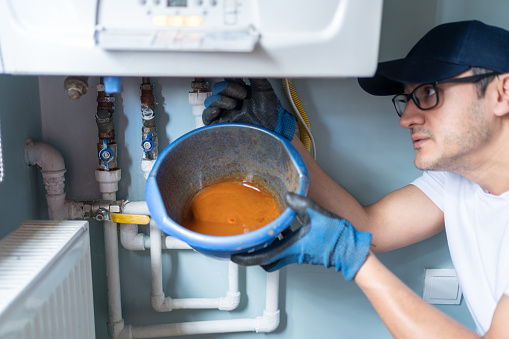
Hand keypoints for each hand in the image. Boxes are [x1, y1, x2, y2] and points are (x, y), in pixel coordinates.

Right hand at [202, 78, 295, 140]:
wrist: (269, 130)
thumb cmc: (270, 113)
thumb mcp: (264, 89)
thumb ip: (255, 75)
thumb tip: (248, 62)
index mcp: (241, 92)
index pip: (228, 80)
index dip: (229, 77)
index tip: (233, 73)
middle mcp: (232, 101)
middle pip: (218, 88)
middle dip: (229, 89)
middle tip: (243, 95)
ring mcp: (225, 113)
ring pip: (211, 100)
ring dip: (221, 100)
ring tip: (234, 105)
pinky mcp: (220, 124)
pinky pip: (206, 116)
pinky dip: (210, 111)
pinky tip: (219, 110)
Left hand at [232, 193, 371, 280]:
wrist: (353, 249)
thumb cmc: (338, 237)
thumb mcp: (317, 214)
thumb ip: (299, 203)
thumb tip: (287, 195)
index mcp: (292, 248)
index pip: (262, 257)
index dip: (246, 257)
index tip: (234, 255)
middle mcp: (293, 254)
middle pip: (266, 258)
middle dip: (253, 253)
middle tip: (244, 243)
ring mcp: (300, 254)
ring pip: (276, 253)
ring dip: (267, 245)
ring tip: (261, 232)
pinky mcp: (306, 251)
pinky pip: (287, 247)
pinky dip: (280, 240)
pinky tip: (283, 226)